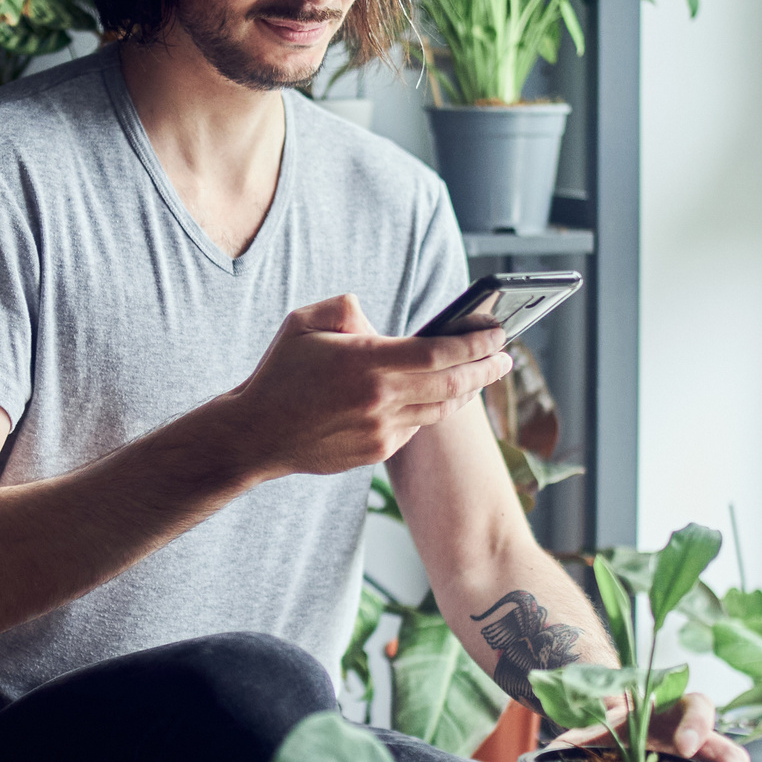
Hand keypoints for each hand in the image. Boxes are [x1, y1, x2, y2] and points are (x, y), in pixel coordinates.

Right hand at [222, 293, 512, 478]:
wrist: (256, 435)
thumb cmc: (280, 373)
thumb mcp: (305, 322)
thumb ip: (348, 308)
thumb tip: (382, 323)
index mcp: (366, 362)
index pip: (438, 351)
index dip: (474, 342)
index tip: (498, 332)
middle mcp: (379, 399)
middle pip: (452, 384)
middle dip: (486, 368)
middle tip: (505, 356)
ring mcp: (380, 430)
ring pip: (439, 410)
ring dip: (465, 392)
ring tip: (481, 375)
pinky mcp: (376, 452)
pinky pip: (415, 428)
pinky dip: (430, 410)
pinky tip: (438, 396)